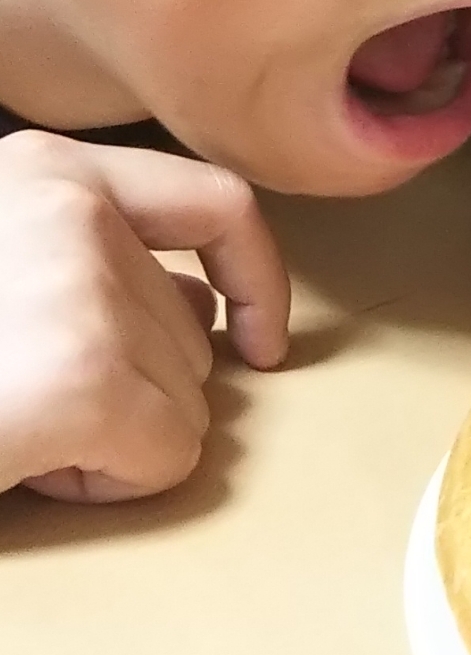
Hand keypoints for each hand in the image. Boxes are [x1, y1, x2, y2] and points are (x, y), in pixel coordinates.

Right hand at [0, 132, 290, 502]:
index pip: (214, 203)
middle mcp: (70, 210)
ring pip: (186, 401)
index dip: (256, 278)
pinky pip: (169, 457)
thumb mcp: (3, 272)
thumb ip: (97, 266)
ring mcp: (80, 288)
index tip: (261, 340)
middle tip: (17, 401)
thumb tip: (205, 308)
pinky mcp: (83, 378)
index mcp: (40, 170)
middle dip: (128, 391)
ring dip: (107, 438)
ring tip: (7, 422)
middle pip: (193, 335)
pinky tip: (24, 466)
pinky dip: (108, 484)